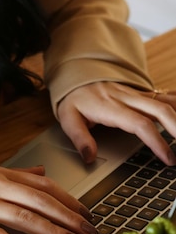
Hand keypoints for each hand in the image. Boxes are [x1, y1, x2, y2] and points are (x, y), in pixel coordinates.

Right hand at [0, 164, 96, 233]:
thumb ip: (17, 174)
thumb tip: (42, 173)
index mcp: (2, 175)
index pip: (43, 186)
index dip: (68, 200)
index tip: (85, 213)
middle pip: (41, 203)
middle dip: (68, 218)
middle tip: (87, 231)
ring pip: (25, 218)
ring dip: (53, 232)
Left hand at [57, 82, 175, 165]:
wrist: (74, 75)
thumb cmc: (73, 99)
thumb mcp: (68, 118)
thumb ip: (79, 138)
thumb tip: (89, 158)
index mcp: (110, 107)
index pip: (140, 124)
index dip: (156, 141)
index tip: (167, 157)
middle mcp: (127, 98)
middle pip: (160, 110)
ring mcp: (135, 94)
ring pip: (165, 101)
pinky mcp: (140, 92)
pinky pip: (163, 95)